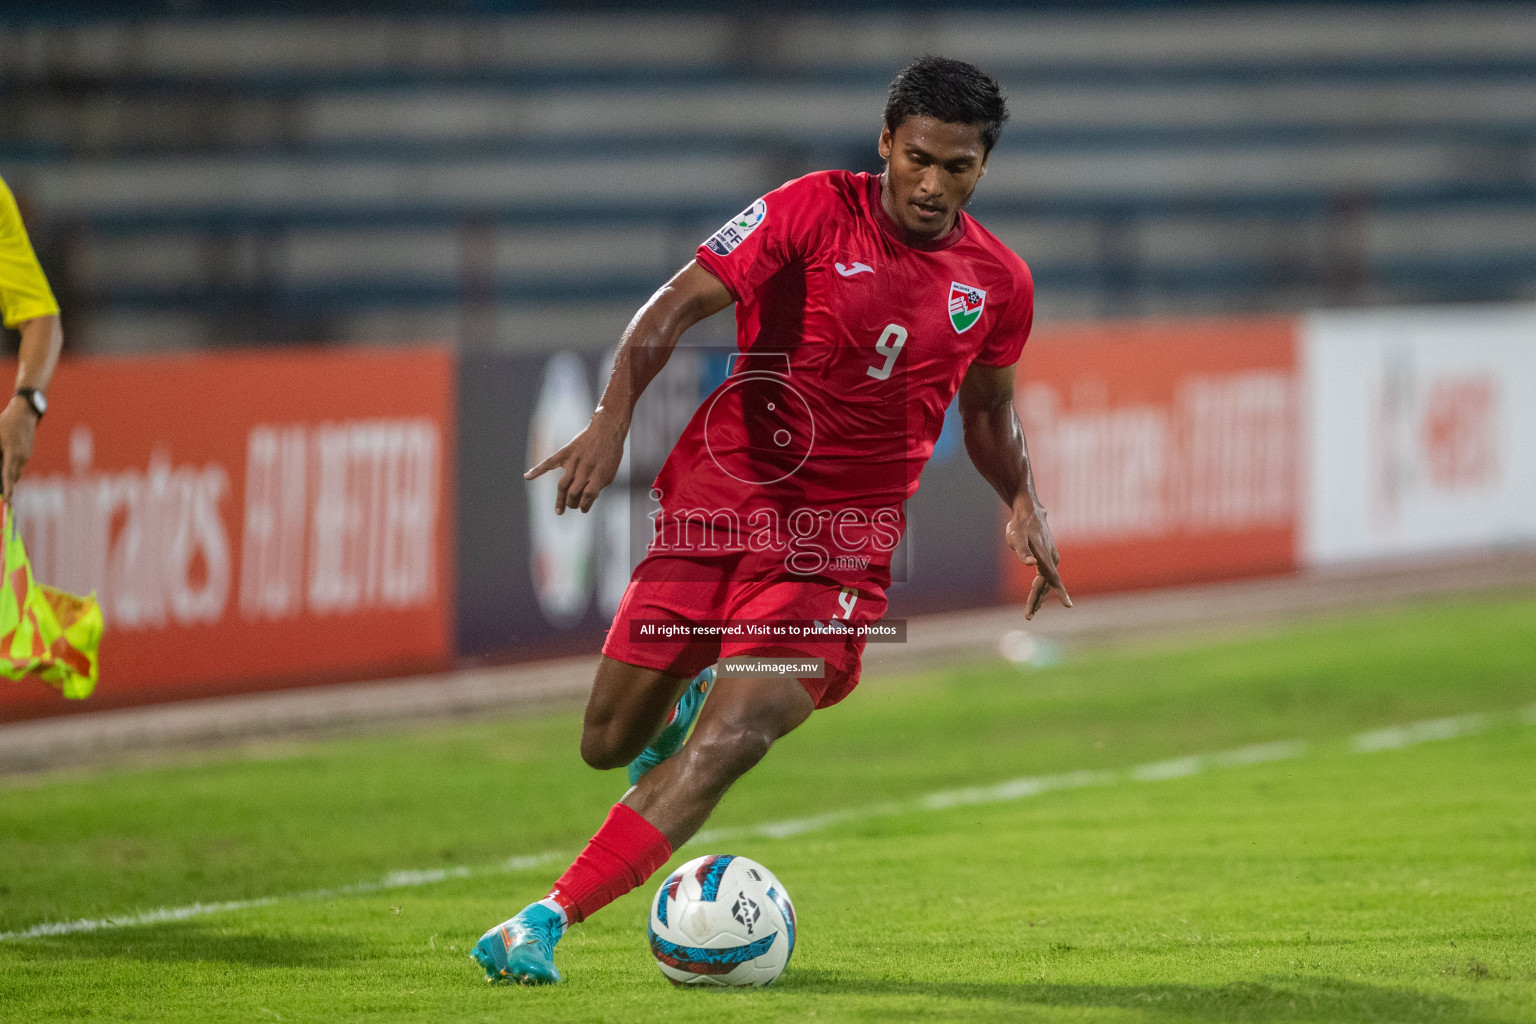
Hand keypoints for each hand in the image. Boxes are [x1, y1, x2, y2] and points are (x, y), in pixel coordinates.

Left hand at [0, 395, 38, 503]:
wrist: (24, 412)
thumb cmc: (5, 422)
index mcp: (12, 454)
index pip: (8, 477)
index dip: (7, 490)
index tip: (6, 501)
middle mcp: (22, 457)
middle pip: (13, 477)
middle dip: (7, 485)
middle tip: (1, 492)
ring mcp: (26, 455)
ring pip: (16, 471)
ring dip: (9, 475)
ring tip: (1, 477)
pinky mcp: (27, 451)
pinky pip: (19, 464)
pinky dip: (11, 467)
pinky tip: (4, 461)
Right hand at [524, 411, 625, 513]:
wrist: (606, 430)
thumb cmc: (610, 454)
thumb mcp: (610, 472)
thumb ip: (598, 486)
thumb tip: (588, 499)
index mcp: (598, 475)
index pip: (588, 497)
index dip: (585, 506)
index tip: (583, 509)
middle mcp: (585, 469)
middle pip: (573, 493)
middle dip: (572, 503)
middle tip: (572, 506)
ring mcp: (574, 461)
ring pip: (563, 485)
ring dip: (560, 499)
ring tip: (559, 511)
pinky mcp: (566, 452)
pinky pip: (549, 462)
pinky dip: (537, 469)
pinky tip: (527, 476)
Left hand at [1005, 501, 1071, 619]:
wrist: (1029, 511)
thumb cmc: (1020, 525)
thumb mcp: (1016, 537)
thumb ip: (1022, 552)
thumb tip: (1030, 564)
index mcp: (1045, 557)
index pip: (1053, 578)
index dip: (1061, 593)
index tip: (1068, 606)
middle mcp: (1051, 559)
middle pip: (1046, 585)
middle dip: (1038, 600)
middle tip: (1028, 616)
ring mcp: (1051, 558)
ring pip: (1046, 582)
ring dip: (1039, 596)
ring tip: (1031, 612)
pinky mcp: (1048, 557)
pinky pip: (1046, 577)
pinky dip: (1040, 588)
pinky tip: (1036, 595)